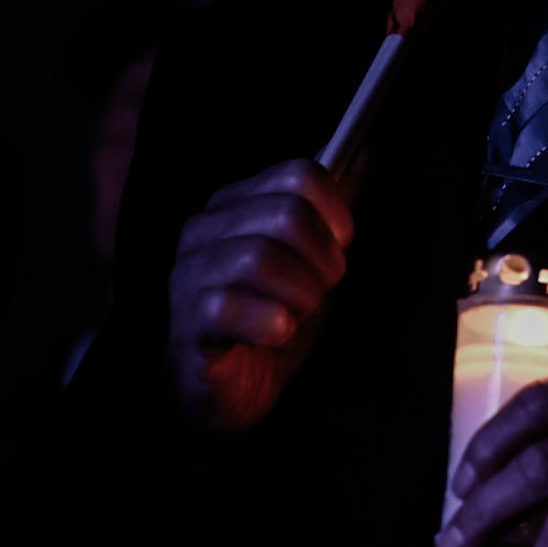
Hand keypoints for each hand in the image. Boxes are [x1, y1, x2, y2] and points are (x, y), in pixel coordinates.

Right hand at [165, 156, 353, 432]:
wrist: (233, 391)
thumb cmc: (271, 317)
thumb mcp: (311, 259)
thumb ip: (330, 210)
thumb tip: (361, 156)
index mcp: (235, 203)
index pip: (299, 173)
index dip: (337, 212)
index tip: (341, 246)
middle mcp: (204, 230)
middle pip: (287, 213)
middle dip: (323, 258)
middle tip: (322, 289)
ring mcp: (188, 275)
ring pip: (260, 257)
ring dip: (300, 293)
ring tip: (297, 313)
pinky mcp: (186, 322)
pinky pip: (230, 307)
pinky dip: (270, 323)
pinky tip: (275, 333)